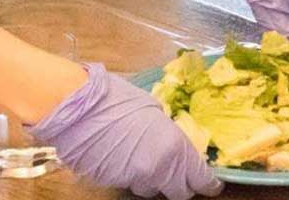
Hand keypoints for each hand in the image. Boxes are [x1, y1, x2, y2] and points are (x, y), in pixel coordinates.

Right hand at [29, 63, 222, 199]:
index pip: (199, 179)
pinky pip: (130, 183)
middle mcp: (158, 170)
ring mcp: (133, 180)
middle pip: (179, 193)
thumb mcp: (154, 110)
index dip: (208, 183)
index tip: (211, 184)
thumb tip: (173, 145)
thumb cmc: (116, 98)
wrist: (77, 106)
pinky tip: (123, 156)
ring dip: (152, 178)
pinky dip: (131, 174)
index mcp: (174, 148)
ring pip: (152, 189)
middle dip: (180, 184)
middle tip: (177, 172)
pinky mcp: (112, 184)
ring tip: (141, 155)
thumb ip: (168, 134)